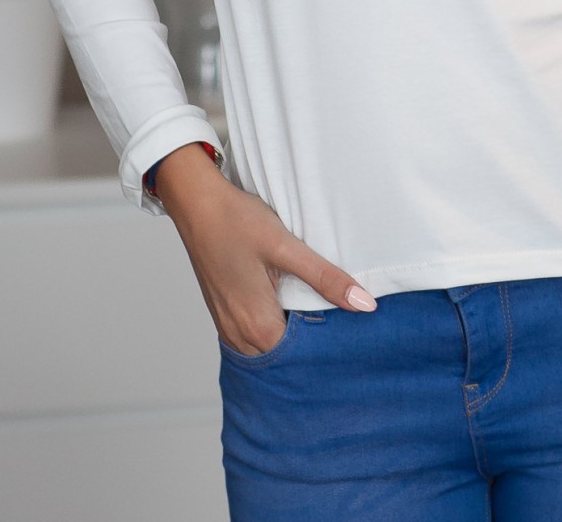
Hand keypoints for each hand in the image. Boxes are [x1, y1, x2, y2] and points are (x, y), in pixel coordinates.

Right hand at [153, 143, 377, 355]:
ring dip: (295, 332)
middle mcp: (239, 336)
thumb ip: (325, 278)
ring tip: (322, 309)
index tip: (354, 328)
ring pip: (272, 345)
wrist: (196, 204)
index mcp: (256, 327)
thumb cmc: (236, 222)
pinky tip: (293, 302)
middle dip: (314, 341)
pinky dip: (278, 324)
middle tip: (345, 319)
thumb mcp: (287, 247)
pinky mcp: (225, 313)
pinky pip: (257, 333)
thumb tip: (364, 305)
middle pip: (287, 355)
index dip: (332, 343)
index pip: (304, 356)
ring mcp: (228, 326)